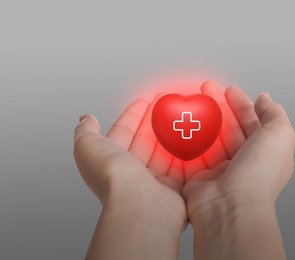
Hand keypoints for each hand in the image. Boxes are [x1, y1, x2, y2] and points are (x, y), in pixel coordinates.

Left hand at [73, 94, 186, 258]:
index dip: (133, 115)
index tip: (145, 101)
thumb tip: (86, 119)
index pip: (123, 132)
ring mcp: (152, 181)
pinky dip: (186, 154)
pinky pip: (180, 167)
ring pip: (164, 153)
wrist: (139, 206)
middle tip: (167, 106)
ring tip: (182, 119)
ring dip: (172, 135)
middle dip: (156, 121)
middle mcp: (131, 173)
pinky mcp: (172, 189)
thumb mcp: (88, 147)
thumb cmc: (114, 178)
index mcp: (111, 161)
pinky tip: (191, 140)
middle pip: (146, 141)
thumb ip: (86, 131)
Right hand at [182, 81, 294, 259]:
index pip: (252, 121)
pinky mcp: (200, 175)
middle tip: (205, 89)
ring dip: (201, 119)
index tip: (228, 90)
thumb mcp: (280, 135)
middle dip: (218, 106)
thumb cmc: (259, 174)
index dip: (241, 103)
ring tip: (191, 103)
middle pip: (228, 126)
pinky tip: (182, 123)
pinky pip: (193, 151)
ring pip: (210, 137)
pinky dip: (187, 137)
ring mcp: (221, 168)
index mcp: (264, 152)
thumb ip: (274, 114)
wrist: (230, 207)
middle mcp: (243, 161)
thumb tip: (265, 98)